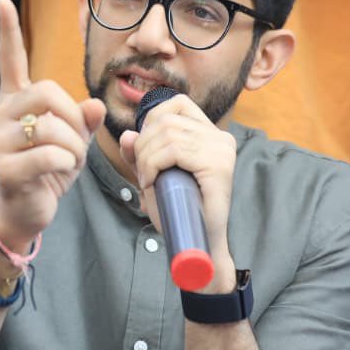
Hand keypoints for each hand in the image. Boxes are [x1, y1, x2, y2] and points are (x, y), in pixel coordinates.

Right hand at [0, 0, 105, 250]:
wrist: (28, 210)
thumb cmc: (49, 170)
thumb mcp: (74, 140)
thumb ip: (84, 119)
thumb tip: (95, 105)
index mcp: (15, 102)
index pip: (10, 60)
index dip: (8, 31)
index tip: (2, 1)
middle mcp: (0, 115)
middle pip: (48, 91)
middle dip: (74, 119)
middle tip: (77, 143)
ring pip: (52, 125)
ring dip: (74, 147)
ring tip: (68, 162)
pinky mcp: (5, 165)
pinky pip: (50, 154)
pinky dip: (66, 164)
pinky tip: (58, 175)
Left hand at [118, 95, 238, 288]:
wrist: (199, 245)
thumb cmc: (179, 212)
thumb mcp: (154, 176)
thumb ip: (140, 155)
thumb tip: (127, 135)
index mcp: (212, 135)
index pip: (177, 104)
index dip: (152, 119)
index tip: (143, 148)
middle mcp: (221, 137)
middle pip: (166, 119)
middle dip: (143, 145)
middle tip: (142, 173)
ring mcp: (222, 149)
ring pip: (167, 134)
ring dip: (146, 158)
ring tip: (147, 180)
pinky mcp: (218, 164)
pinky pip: (173, 150)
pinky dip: (153, 164)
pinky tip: (151, 181)